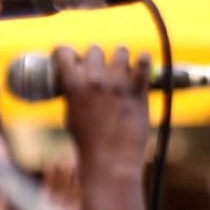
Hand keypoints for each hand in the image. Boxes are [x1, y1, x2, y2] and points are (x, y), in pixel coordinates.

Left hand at [0, 152, 82, 209]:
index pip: (50, 187)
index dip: (54, 172)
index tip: (54, 156)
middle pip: (66, 189)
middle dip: (69, 172)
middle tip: (68, 152)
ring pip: (76, 199)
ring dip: (78, 182)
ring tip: (79, 161)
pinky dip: (88, 200)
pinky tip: (90, 185)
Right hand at [53, 45, 150, 177]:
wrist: (111, 159)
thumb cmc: (88, 142)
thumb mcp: (71, 115)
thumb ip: (73, 94)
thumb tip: (78, 82)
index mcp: (73, 85)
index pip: (64, 52)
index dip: (65, 52)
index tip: (69, 56)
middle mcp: (95, 80)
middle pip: (94, 49)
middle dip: (95, 57)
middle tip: (99, 67)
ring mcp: (118, 84)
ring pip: (120, 51)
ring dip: (119, 58)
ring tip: (121, 67)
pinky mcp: (137, 90)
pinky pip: (144, 63)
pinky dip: (144, 60)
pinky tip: (143, 60)